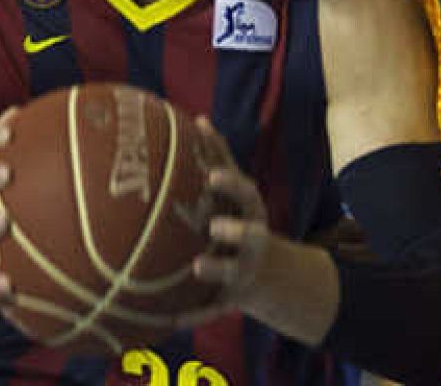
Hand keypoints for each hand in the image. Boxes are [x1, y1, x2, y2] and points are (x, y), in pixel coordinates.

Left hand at [179, 120, 270, 327]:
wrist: (271, 275)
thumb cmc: (243, 222)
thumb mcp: (239, 196)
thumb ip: (220, 160)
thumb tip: (197, 118)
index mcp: (252, 213)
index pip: (246, 194)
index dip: (230, 184)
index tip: (211, 174)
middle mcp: (254, 241)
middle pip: (251, 235)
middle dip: (236, 231)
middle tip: (215, 225)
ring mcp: (246, 271)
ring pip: (233, 272)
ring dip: (216, 268)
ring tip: (197, 266)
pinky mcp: (233, 299)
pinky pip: (212, 310)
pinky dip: (192, 315)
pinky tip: (169, 321)